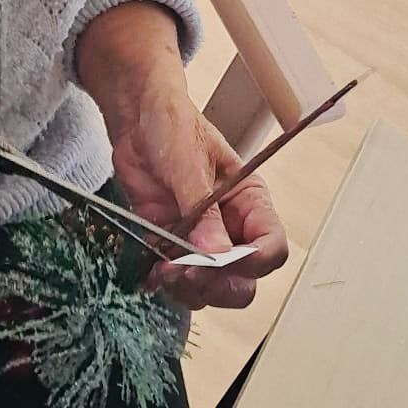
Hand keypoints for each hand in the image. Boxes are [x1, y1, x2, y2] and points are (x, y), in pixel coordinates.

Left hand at [110, 78, 287, 311]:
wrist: (137, 119)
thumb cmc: (174, 126)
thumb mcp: (190, 164)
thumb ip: (203, 211)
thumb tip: (215, 253)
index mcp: (249, 202)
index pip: (271, 246)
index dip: (254, 262)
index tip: (224, 261)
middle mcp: (230, 227)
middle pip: (244, 280)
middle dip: (219, 285)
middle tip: (190, 272)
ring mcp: (200, 240)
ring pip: (209, 288)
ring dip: (188, 289)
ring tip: (165, 271)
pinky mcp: (171, 244)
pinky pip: (176, 280)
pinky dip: (165, 285)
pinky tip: (152, 274)